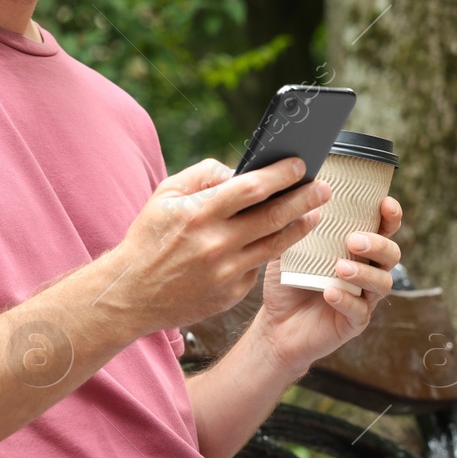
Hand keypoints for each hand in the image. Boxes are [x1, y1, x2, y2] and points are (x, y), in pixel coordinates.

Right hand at [105, 157, 331, 332]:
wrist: (131, 294)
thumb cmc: (150, 237)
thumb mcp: (165, 195)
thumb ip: (203, 175)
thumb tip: (239, 170)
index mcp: (198, 213)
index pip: (251, 188)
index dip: (280, 174)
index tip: (300, 164)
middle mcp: (216, 243)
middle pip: (274, 216)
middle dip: (305, 199)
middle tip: (325, 188)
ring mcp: (226, 272)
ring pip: (276, 244)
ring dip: (301, 226)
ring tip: (315, 213)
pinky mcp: (231, 293)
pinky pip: (258, 266)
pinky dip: (272, 250)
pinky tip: (284, 239)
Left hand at [251, 194, 402, 378]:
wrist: (275, 325)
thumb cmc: (288, 282)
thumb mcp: (288, 249)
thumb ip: (296, 225)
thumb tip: (297, 194)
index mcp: (356, 249)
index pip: (383, 228)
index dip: (390, 216)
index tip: (385, 204)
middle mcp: (367, 271)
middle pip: (391, 254)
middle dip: (378, 244)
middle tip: (353, 240)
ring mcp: (363, 298)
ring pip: (382, 283)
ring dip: (364, 273)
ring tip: (340, 268)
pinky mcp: (354, 322)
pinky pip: (359, 311)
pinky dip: (346, 300)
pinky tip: (329, 293)